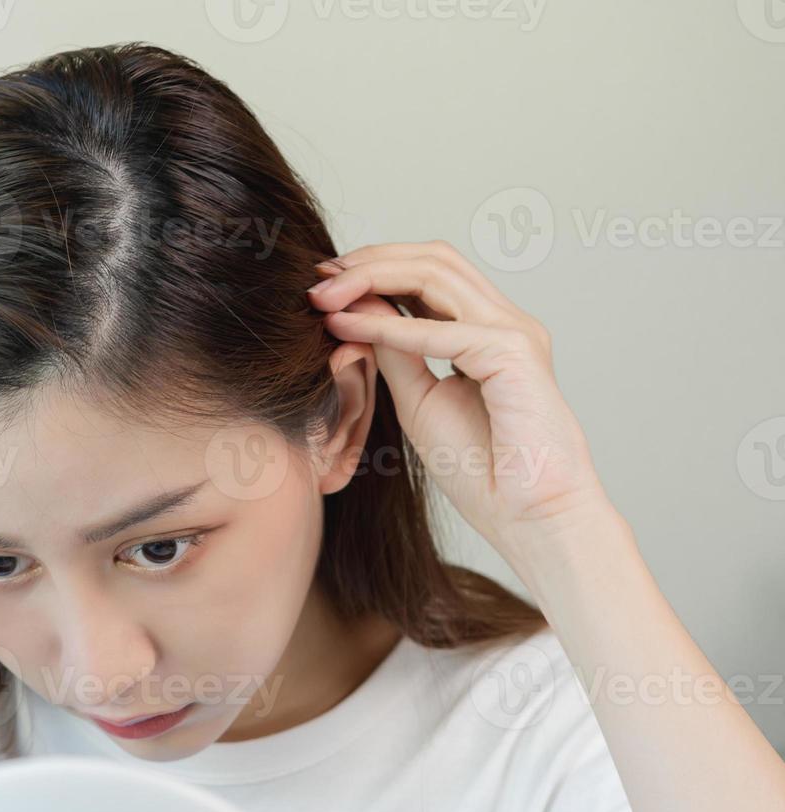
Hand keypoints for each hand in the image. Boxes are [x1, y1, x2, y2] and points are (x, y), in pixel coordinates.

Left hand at [306, 240, 614, 558]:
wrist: (529, 516)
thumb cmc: (482, 470)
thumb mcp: (420, 400)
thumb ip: (395, 352)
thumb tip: (357, 307)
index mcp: (487, 330)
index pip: (430, 273)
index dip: (374, 268)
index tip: (323, 282)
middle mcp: (505, 321)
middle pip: (434, 260)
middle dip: (370, 261)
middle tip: (317, 278)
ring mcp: (514, 331)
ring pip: (438, 274)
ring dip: (373, 279)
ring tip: (324, 296)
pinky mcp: (514, 353)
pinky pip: (440, 329)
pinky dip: (387, 325)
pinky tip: (346, 327)